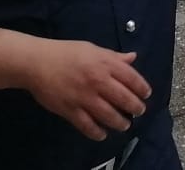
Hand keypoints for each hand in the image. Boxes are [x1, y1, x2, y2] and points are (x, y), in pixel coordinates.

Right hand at [23, 39, 150, 140]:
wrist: (38, 63)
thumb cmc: (67, 52)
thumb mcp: (93, 49)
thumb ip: (114, 56)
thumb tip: (133, 58)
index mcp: (105, 63)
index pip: (131, 78)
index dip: (142, 88)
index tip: (146, 94)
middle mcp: (98, 81)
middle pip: (123, 98)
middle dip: (135, 107)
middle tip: (139, 112)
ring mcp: (84, 97)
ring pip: (108, 115)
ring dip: (120, 122)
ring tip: (125, 125)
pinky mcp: (70, 110)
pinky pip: (87, 126)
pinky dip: (96, 132)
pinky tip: (103, 135)